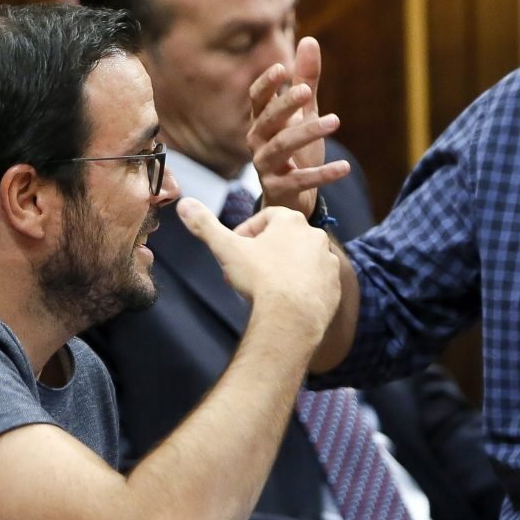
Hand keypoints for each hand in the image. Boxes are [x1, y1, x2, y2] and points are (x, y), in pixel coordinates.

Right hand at [177, 198, 339, 330]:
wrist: (292, 316)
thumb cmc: (260, 278)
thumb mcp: (226, 248)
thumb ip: (205, 225)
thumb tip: (184, 203)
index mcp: (291, 221)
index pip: (265, 218)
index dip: (246, 233)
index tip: (234, 252)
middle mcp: (315, 235)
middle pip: (283, 240)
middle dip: (263, 253)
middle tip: (245, 274)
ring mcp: (328, 261)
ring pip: (301, 260)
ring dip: (284, 269)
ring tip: (265, 289)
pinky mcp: (335, 284)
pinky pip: (315, 281)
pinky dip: (301, 287)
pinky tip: (286, 300)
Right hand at [247, 36, 351, 216]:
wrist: (291, 195)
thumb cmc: (295, 148)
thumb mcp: (303, 113)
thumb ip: (305, 80)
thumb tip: (309, 40)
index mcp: (261, 121)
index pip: (257, 98)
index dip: (267, 84)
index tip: (282, 68)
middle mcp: (258, 141)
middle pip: (269, 120)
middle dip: (286, 105)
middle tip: (307, 92)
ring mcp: (266, 165)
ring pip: (283, 146)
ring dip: (308, 132)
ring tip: (335, 121)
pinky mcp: (279, 188)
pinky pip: (300, 179)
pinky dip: (323, 173)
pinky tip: (345, 167)